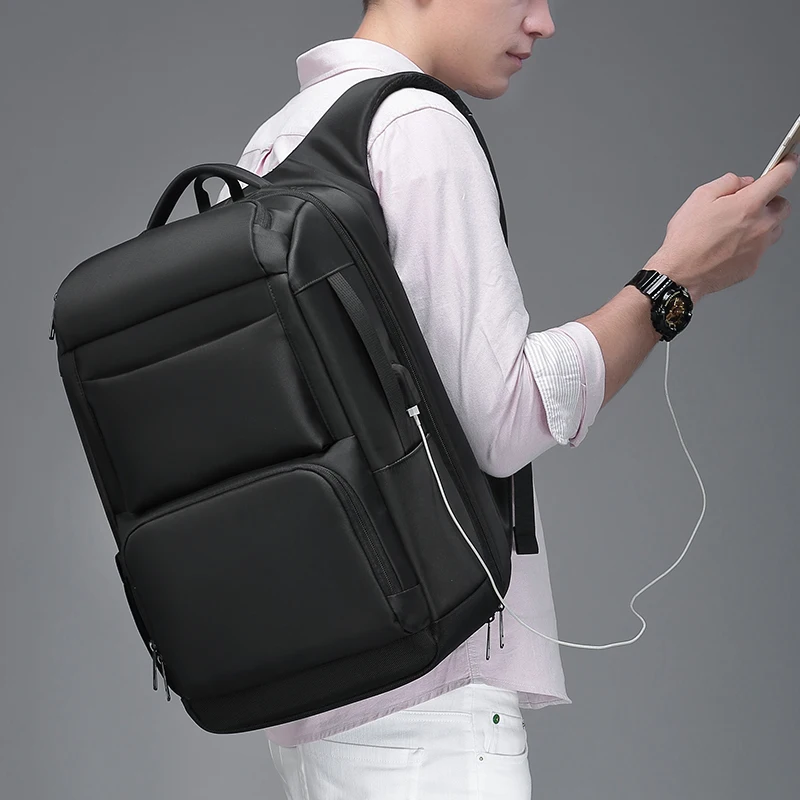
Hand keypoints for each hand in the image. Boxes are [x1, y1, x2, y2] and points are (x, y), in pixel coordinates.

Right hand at [648, 153, 798, 301]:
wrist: (680, 274)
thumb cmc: (686, 240)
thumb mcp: (699, 197)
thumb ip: (727, 183)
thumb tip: (743, 182)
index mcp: (748, 205)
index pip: (781, 177)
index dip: (787, 165)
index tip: (788, 162)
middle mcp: (760, 225)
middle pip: (783, 206)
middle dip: (770, 201)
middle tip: (749, 205)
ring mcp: (759, 247)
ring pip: (775, 229)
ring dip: (763, 224)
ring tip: (736, 230)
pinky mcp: (753, 265)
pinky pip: (760, 250)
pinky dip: (749, 246)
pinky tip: (728, 247)